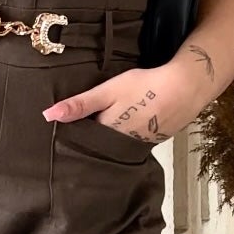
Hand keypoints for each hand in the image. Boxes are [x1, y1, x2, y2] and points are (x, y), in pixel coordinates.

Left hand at [41, 63, 188, 142]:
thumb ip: (79, 104)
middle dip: (90, 140)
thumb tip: (48, 116)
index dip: (73, 136)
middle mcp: (122, 146)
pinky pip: (133, 142)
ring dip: (109, 140)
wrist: (185, 89)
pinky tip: (128, 125)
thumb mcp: (107, 91)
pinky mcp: (154, 140)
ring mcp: (140, 145)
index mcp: (107, 134)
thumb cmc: (144, 87)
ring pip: (117, 145)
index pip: (83, 140)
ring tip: (100, 129)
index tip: (60, 133)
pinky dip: (127, 136)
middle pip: (100, 145)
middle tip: (78, 131)